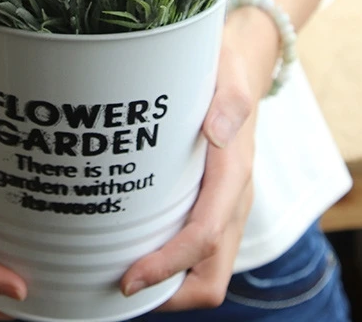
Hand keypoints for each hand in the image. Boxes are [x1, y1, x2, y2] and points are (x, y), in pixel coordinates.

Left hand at [120, 7, 275, 309]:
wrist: (242, 66)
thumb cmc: (225, 69)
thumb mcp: (227, 75)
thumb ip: (229, 103)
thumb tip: (216, 132)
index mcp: (234, 174)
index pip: (205, 238)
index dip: (167, 266)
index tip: (127, 280)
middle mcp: (234, 199)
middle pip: (212, 275)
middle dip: (170, 294)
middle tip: (120, 288)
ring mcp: (225, 204)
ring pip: (206, 268)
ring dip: (169, 284)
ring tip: (120, 274)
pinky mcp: (213, 201)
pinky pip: (199, 248)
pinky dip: (172, 263)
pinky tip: (135, 246)